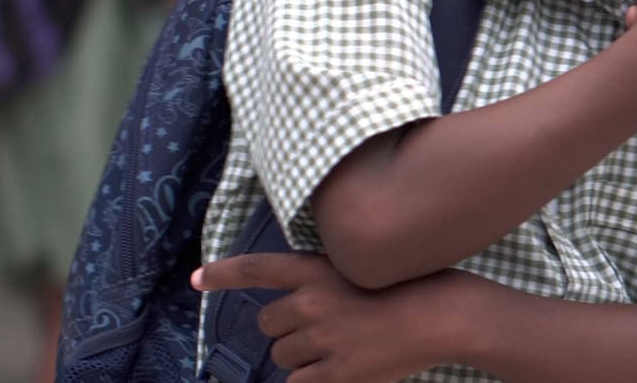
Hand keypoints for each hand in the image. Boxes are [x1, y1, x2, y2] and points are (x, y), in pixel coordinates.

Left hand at [192, 253, 466, 381]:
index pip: (257, 268)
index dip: (223, 274)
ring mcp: (323, 339)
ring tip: (337, 346)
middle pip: (267, 324)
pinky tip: (336, 369)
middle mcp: (312, 302)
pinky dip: (309, 380)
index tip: (197, 279)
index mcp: (315, 270)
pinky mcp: (337, 372)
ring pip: (282, 356)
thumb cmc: (404, 285)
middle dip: (285, 330)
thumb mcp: (356, 266)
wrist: (440, 314)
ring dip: (299, 357)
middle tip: (320, 328)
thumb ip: (319, 281)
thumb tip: (290, 305)